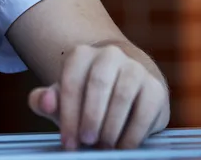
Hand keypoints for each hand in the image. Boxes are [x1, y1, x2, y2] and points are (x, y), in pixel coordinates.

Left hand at [27, 44, 168, 149]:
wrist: (123, 85)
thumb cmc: (85, 97)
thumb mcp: (62, 99)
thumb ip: (44, 101)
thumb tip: (46, 101)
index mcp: (81, 55)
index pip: (71, 82)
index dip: (69, 115)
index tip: (68, 141)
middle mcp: (109, 55)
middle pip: (98, 84)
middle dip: (91, 118)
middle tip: (87, 142)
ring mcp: (135, 68)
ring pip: (122, 97)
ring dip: (111, 127)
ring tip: (104, 146)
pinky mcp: (155, 87)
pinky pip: (145, 111)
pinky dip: (132, 134)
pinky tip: (122, 146)